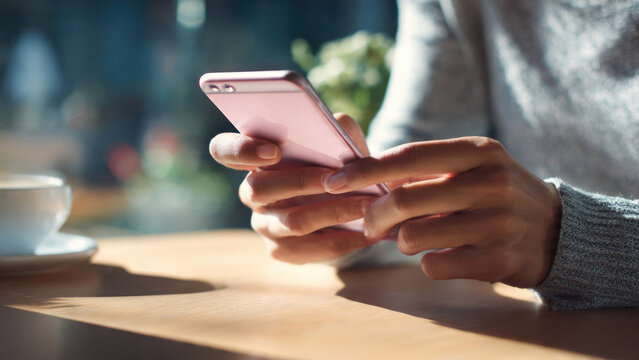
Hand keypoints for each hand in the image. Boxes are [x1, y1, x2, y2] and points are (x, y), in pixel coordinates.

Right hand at [209, 114, 376, 263]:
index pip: (223, 149)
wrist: (353, 204)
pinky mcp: (281, 250)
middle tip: (336, 178)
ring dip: (332, 212)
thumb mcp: (340, 140)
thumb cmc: (339, 164)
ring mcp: (263, 224)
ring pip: (291, 221)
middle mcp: (251, 192)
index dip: (241, 149)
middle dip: (300, 181)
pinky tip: (368, 232)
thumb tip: (338, 124)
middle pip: (258, 188)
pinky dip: (343, 240)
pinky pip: (309, 249)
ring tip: (367, 204)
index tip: (273, 151)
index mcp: (254, 158)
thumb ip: (337, 128)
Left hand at [323, 137, 561, 287]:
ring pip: (415, 236)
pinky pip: (436, 265)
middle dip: (374, 216)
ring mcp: (498, 222)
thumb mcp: (472, 167)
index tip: (334, 182)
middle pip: (404, 200)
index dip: (365, 170)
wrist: (557, 230)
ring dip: (402, 242)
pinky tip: (440, 255)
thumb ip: (425, 169)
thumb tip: (365, 177)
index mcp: (478, 152)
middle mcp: (490, 182)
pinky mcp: (500, 259)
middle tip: (370, 226)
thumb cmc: (496, 195)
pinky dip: (427, 263)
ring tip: (412, 239)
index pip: (407, 157)